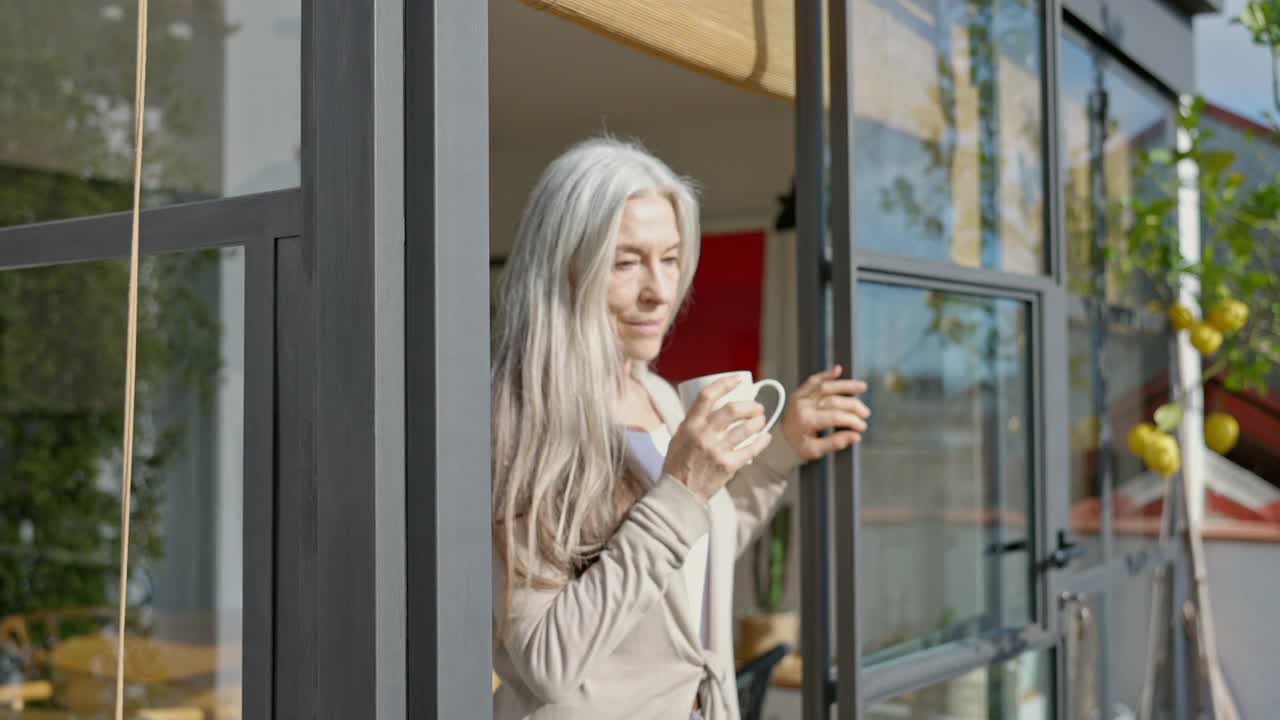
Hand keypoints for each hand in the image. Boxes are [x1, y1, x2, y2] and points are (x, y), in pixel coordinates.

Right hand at [662, 375, 772, 501]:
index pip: (707, 396)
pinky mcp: (728, 466)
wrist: (679, 493)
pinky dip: (762, 441)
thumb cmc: (678, 464)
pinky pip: (751, 449)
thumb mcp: (679, 437)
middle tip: (757, 406)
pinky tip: (766, 437)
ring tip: (761, 420)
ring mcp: (716, 451)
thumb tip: (712, 406)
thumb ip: (694, 421)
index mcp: (690, 425)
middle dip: (750, 405)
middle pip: (732, 409)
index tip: (738, 379)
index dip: (725, 383)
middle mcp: (703, 435)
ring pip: (745, 428)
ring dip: (758, 421)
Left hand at [781, 365, 869, 461]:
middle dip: (852, 406)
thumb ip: (835, 443)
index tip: (862, 426)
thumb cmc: (798, 446)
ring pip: (825, 386)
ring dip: (845, 385)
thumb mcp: (815, 451)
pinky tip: (838, 370)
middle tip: (865, 413)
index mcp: (806, 421)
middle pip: (833, 401)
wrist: (780, 439)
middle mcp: (802, 406)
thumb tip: (855, 436)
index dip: (851, 420)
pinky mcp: (800, 392)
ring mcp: (800, 397)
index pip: (834, 417)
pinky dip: (826, 374)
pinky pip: (813, 380)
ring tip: (862, 387)